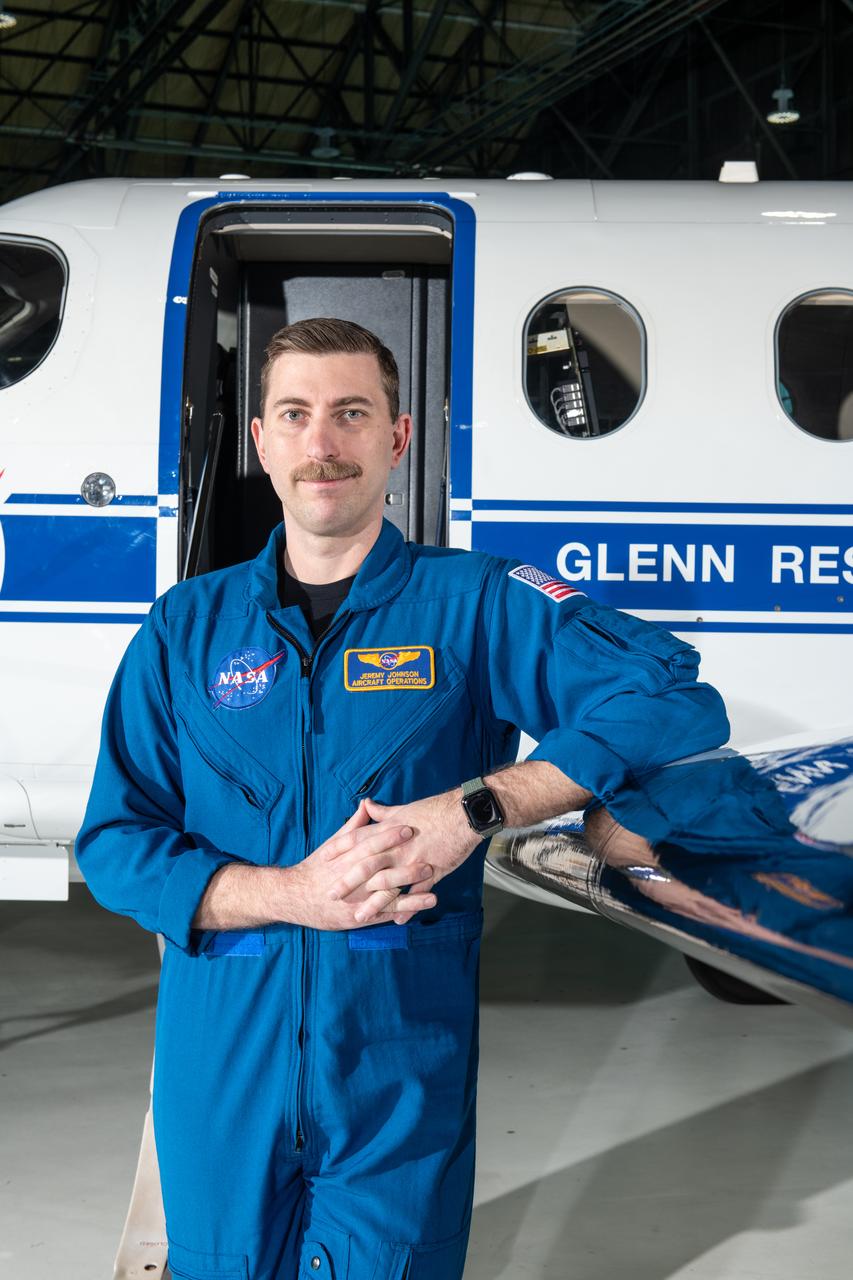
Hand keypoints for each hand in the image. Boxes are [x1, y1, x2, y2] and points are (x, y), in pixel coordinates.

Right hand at [286, 801, 436, 929]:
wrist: (292, 897)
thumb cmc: (315, 868)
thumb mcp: (332, 845)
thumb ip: (353, 827)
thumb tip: (367, 803)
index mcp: (345, 857)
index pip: (369, 844)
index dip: (388, 836)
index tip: (408, 827)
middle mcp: (351, 877)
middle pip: (379, 868)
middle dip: (404, 861)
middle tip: (427, 853)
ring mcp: (356, 898)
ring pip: (386, 891)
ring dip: (410, 885)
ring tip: (432, 877)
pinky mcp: (359, 916)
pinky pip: (386, 911)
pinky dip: (406, 907)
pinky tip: (425, 901)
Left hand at [324, 790, 481, 925]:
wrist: (463, 814)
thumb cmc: (435, 810)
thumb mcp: (405, 809)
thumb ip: (383, 813)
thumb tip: (366, 805)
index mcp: (389, 830)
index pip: (358, 840)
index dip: (340, 851)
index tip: (325, 861)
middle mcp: (398, 846)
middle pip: (367, 865)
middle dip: (348, 882)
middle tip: (332, 895)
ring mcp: (414, 860)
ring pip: (389, 884)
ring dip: (374, 903)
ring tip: (359, 916)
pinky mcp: (433, 870)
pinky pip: (417, 892)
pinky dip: (408, 906)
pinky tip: (399, 920)